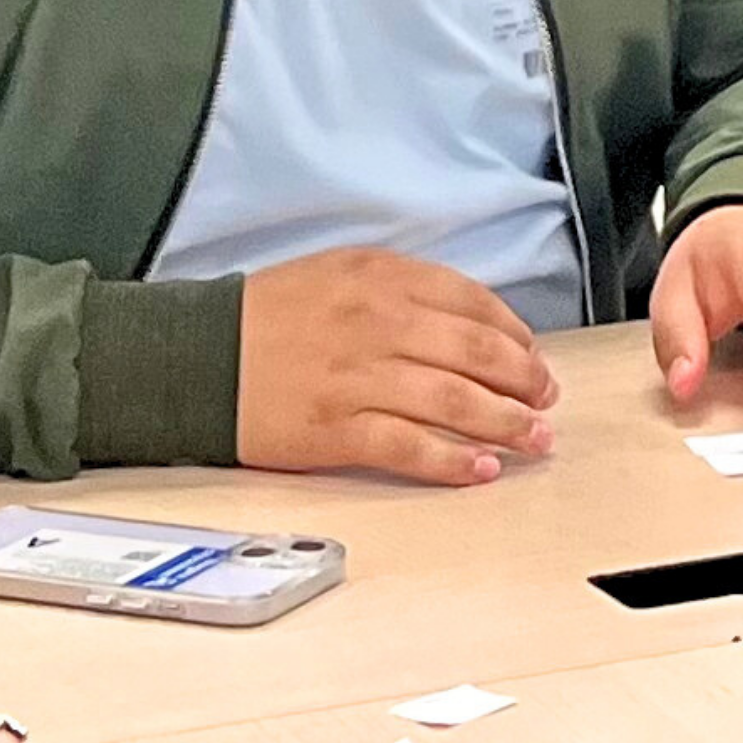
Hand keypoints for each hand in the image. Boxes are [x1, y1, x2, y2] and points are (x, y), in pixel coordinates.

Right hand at [236, 245, 559, 483]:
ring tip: (535, 439)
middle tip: (546, 400)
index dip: (515, 335)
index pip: (473, 303)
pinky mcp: (337, 429)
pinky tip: (481, 469)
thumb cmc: (269, 318)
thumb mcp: (338, 273)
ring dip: (507, 424)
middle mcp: (376, 322)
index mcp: (380, 277)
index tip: (533, 357)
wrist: (196, 357)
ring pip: (456, 401)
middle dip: (525, 381)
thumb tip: (471, 323)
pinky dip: (454, 461)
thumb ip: (403, 289)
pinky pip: (412, 447)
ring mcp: (358, 378)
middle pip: (477, 353)